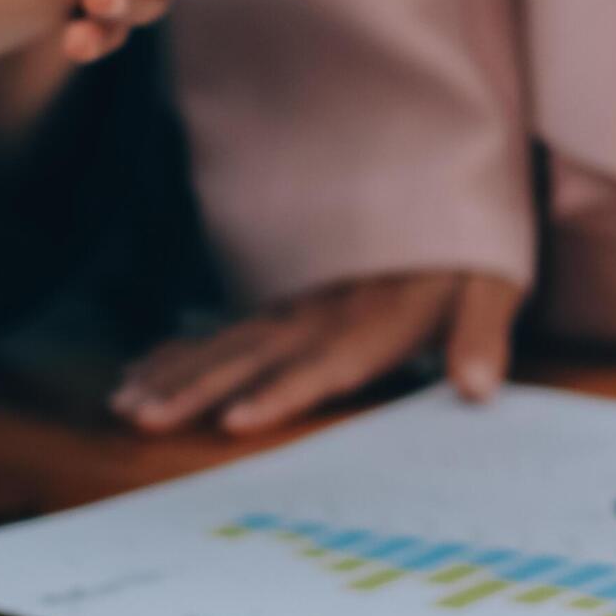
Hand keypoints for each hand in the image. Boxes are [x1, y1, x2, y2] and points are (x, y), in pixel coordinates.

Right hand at [114, 271, 518, 435]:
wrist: (441, 195)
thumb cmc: (469, 258)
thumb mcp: (491, 287)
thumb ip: (481, 334)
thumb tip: (479, 386)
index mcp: (370, 324)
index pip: (318, 365)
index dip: (277, 393)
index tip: (233, 420)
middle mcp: (320, 319)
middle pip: (248, 359)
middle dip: (192, 390)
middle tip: (142, 418)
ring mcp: (292, 313)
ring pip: (220, 347)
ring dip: (169, 376)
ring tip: (124, 406)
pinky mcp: (280, 312)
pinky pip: (219, 335)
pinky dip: (175, 354)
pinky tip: (137, 372)